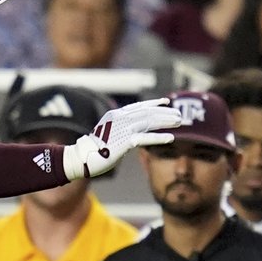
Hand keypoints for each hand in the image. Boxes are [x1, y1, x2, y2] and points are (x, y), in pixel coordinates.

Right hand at [62, 99, 182, 179]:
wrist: (81, 158)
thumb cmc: (94, 150)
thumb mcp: (107, 134)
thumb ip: (120, 130)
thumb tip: (132, 135)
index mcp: (116, 115)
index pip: (138, 107)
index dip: (153, 104)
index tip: (166, 102)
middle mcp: (120, 119)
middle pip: (147, 112)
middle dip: (165, 113)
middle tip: (179, 115)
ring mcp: (122, 129)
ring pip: (149, 121)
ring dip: (166, 122)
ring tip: (179, 122)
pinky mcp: (125, 142)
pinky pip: (146, 138)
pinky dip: (159, 137)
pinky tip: (171, 138)